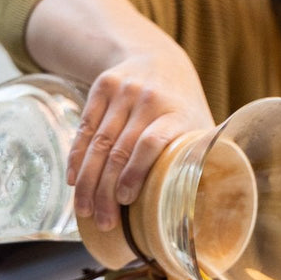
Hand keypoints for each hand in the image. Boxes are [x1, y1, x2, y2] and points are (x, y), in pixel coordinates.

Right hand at [24, 0, 213, 231]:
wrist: (159, 58)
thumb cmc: (182, 107)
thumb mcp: (199, 126)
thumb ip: (200, 159)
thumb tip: (205, 209)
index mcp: (177, 113)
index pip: (151, 143)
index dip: (135, 173)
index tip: (126, 200)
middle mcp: (148, 99)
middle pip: (120, 150)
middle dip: (107, 190)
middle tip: (104, 221)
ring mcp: (123, 91)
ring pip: (99, 142)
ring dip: (88, 181)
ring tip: (84, 210)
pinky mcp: (101, 87)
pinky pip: (85, 128)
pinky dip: (77, 157)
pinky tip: (74, 180)